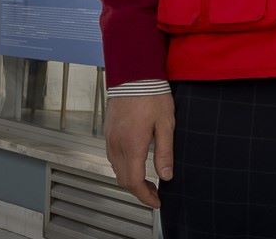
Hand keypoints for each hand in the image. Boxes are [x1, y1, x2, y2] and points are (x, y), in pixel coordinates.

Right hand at [105, 93, 174, 208]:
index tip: (156, 201)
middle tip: (154, 194)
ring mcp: (110, 138)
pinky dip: (123, 167)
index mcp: (132, 145)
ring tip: (147, 181)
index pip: (134, 182)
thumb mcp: (166, 124)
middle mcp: (117, 144)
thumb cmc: (152, 95)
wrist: (134, 74)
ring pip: (116, 169)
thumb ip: (165, 152)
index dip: (145, 196)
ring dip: (130, 179)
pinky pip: (112, 157)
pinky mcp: (108, 132)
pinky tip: (135, 163)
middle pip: (123, 179)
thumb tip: (167, 175)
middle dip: (138, 191)